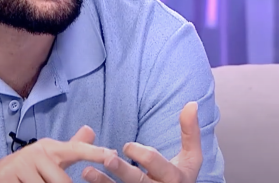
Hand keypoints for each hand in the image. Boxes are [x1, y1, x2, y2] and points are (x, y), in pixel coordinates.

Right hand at [0, 126, 115, 182]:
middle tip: (47, 181)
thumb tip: (91, 129)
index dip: (95, 153)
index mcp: (49, 149)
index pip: (76, 149)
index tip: (112, 155)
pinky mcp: (9, 178)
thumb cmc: (25, 170)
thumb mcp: (48, 158)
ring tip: (34, 182)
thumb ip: (71, 148)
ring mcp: (21, 166)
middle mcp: (36, 154)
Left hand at [82, 102, 202, 182]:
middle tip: (107, 160)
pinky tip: (89, 178)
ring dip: (103, 182)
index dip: (141, 153)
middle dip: (122, 170)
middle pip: (138, 181)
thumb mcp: (192, 157)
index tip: (126, 146)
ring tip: (86, 172)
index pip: (156, 163)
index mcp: (174, 177)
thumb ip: (190, 132)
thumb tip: (191, 103)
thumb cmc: (181, 177)